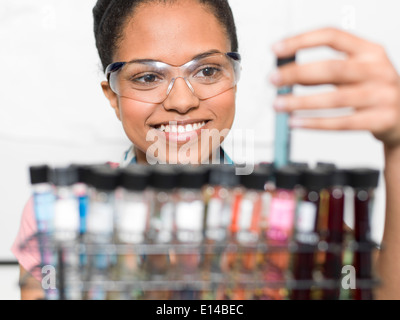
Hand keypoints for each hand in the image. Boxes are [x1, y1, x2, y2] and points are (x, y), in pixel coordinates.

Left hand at [270, 27, 399, 148]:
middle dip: (297, 73)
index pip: (333, 36)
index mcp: (370, 51)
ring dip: (301, 102)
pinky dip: (314, 123)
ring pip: (335, 98)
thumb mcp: (356, 72)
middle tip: (272, 79)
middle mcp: (378, 69)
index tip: (277, 49)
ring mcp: (382, 95)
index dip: (302, 41)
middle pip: (332, 68)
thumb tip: (287, 73)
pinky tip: (295, 122)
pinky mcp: (381, 119)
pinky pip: (342, 123)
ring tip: (278, 104)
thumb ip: (326, 70)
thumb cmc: (372, 90)